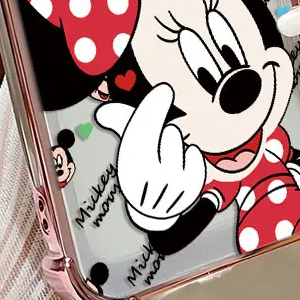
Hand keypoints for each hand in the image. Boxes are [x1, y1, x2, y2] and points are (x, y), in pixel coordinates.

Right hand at [96, 84, 206, 231]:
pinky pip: (196, 155)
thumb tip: (103, 112)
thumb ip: (119, 123)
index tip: (164, 89)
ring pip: (182, 143)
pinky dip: (191, 155)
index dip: (154, 107)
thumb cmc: (139, 168)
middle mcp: (150, 176)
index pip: (143, 128)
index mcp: (131, 163)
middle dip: (164, 133)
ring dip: (175, 144)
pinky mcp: (190, 190)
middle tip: (157, 147)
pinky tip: (181, 164)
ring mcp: (172, 185)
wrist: (150, 210)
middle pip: (169, 133)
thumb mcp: (127, 147)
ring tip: (166, 158)